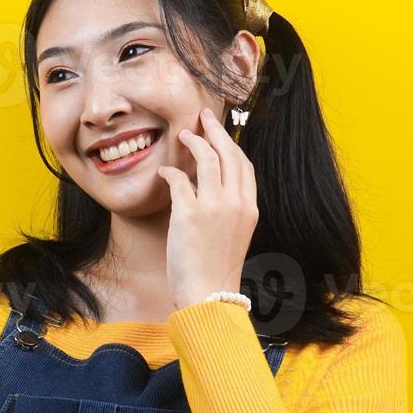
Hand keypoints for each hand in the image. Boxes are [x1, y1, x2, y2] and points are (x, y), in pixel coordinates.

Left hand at [156, 107, 258, 310]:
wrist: (209, 296)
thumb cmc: (215, 272)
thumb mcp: (233, 238)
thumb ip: (228, 213)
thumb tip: (208, 192)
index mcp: (249, 210)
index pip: (244, 167)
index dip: (232, 145)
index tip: (220, 134)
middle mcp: (236, 204)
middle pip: (229, 154)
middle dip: (216, 130)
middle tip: (203, 117)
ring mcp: (215, 207)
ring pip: (208, 159)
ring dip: (194, 142)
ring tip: (183, 134)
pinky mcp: (190, 214)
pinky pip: (179, 179)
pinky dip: (170, 172)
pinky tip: (163, 172)